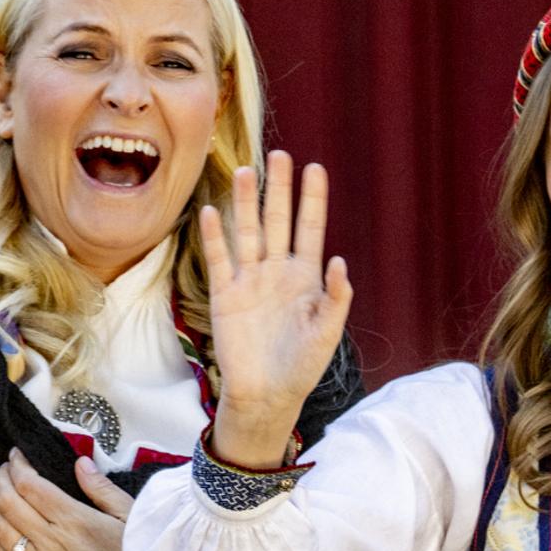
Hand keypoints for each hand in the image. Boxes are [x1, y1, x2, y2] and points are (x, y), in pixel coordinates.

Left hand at [0, 449, 162, 550]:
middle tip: (4, 470)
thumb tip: (81, 464)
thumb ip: (101, 488)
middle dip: (0, 479)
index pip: (29, 484)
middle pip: (7, 501)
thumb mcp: (131, 519)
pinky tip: (3, 530)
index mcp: (74, 521)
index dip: (17, 465)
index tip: (17, 456)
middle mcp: (51, 543)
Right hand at [200, 150, 351, 467]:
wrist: (266, 395)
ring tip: (246, 171)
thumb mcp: (327, 334)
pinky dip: (215, 237)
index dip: (313, 200)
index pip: (310, 229)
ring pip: (247, 233)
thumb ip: (335, 298)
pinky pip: (220, 260)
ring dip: (246, 203)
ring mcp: (250, 281)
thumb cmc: (301, 366)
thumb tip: (339, 261)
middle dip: (279, 190)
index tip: (315, 168)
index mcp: (306, 278)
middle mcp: (277, 272)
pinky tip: (211, 211)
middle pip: (277, 221)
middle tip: (280, 154)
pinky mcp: (225, 296)